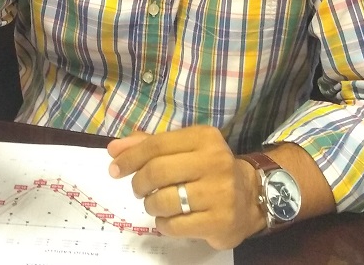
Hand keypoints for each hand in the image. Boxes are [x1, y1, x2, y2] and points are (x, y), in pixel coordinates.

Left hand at [107, 126, 262, 249]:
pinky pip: (174, 225)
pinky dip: (163, 224)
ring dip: (151, 205)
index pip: (156, 145)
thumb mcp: (184, 149)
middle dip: (139, 183)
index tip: (115, 169)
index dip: (130, 158)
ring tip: (156, 204)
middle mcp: (215, 161)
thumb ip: (149, 146)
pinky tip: (169, 219)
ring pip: (163, 200)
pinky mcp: (219, 221)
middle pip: (157, 171)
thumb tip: (113, 149)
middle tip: (139, 190)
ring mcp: (220, 192)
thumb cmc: (208, 170)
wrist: (249, 198)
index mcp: (205, 138)